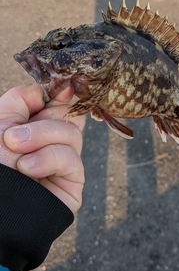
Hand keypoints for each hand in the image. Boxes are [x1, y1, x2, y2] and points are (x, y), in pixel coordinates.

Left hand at [0, 84, 85, 212]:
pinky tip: (27, 169)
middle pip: (69, 115)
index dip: (61, 94)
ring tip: (16, 151)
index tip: (61, 89)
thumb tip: (51, 89)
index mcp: (34, 126)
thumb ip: (22, 98)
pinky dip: (47, 159)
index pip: (59, 104)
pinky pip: (71, 158)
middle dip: (44, 120)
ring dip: (41, 138)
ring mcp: (63, 162)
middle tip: (14, 136)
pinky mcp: (72, 181)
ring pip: (72, 133)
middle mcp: (51, 142)